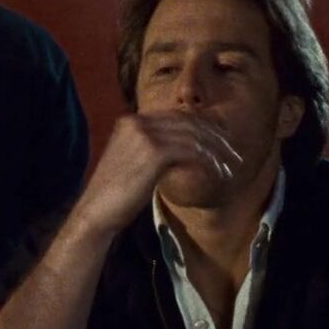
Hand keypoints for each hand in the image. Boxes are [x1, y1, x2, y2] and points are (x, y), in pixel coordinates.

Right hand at [77, 112, 241, 235]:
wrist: (95, 212)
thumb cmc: (114, 196)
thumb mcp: (133, 163)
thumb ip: (154, 149)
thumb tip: (185, 149)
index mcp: (130, 121)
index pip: (176, 115)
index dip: (202, 126)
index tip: (220, 141)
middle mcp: (136, 122)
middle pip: (187, 121)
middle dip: (214, 137)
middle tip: (232, 154)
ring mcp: (144, 134)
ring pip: (193, 136)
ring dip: (216, 152)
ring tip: (229, 167)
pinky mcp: (153, 151)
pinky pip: (190, 151)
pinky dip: (207, 161)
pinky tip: (216, 173)